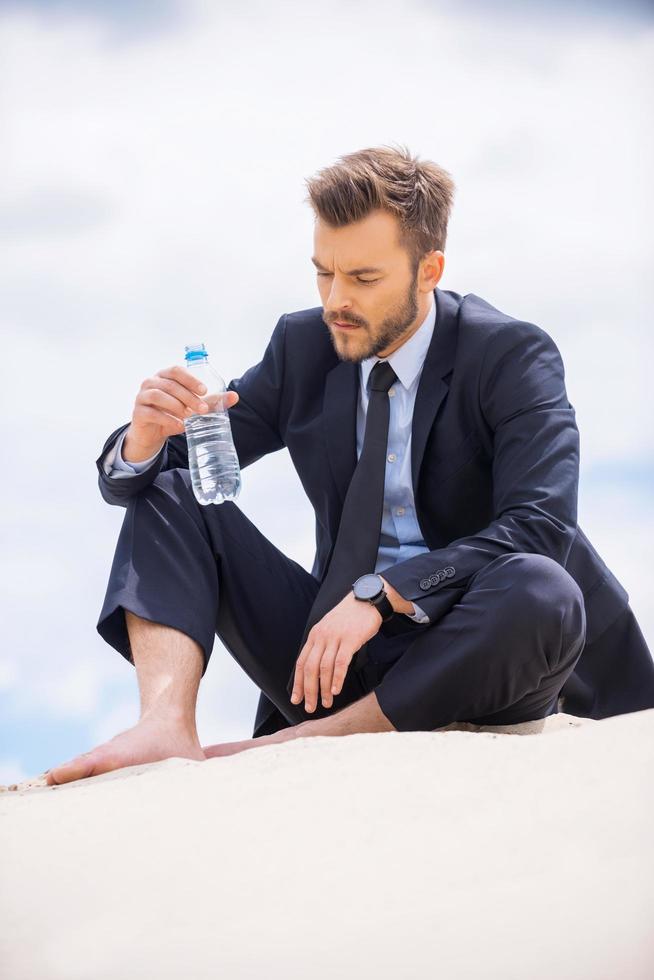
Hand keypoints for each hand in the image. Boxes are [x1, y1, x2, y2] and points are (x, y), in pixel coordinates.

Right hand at [126, 365, 239, 455]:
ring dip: (176, 405)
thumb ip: (212, 401)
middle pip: (170, 384)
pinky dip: (166, 419)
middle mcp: (151, 382)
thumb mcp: (193, 407)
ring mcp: (142, 397)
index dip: (190, 379)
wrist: (153, 434)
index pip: (176, 370)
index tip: (204, 390)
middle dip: (188, 396)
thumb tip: (235, 396)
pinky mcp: (138, 413)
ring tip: (189, 416)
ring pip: (159, 395)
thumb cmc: (174, 414)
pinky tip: (178, 426)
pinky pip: (151, 412)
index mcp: (164, 376)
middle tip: (203, 409)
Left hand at [290, 592, 382, 712]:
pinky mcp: (350, 639)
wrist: (366, 600)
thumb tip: (317, 670)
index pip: (301, 663)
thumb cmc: (350, 618)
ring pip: (324, 668)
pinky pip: (341, 662)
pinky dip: (337, 678)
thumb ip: (322, 646)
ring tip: (326, 702)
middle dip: (308, 690)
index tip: (296, 699)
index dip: (298, 683)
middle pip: (309, 668)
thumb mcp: (330, 629)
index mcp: (314, 636)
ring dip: (324, 688)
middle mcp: (321, 636)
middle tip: (310, 707)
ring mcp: (335, 637)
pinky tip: (336, 690)